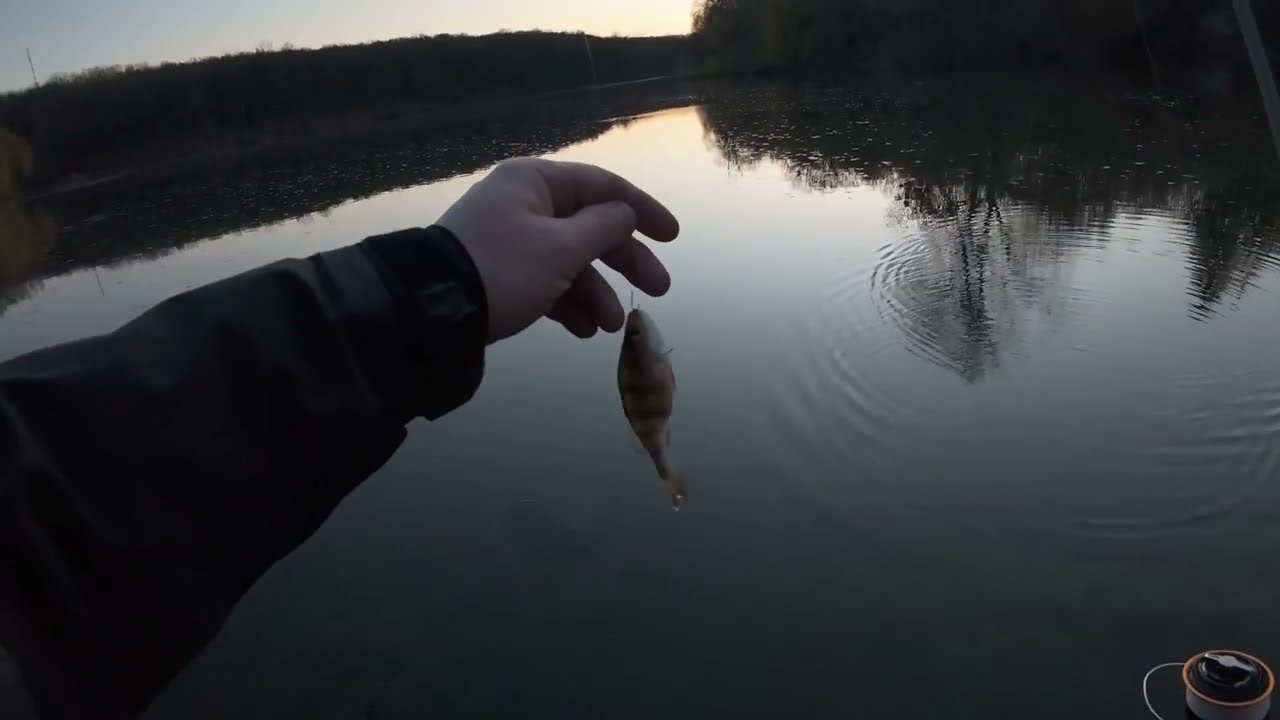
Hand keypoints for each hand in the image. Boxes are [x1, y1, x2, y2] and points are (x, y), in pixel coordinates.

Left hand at [436, 157, 679, 342]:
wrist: (432, 311)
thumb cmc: (503, 269)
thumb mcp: (561, 248)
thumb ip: (602, 228)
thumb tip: (624, 213)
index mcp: (536, 182)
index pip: (603, 186)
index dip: (642, 211)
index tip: (672, 237)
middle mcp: (524, 204)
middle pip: (590, 227)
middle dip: (624, 262)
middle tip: (658, 290)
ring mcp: (511, 241)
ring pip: (569, 261)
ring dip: (595, 294)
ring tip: (609, 329)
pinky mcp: (501, 274)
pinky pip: (546, 283)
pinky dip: (567, 305)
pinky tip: (583, 332)